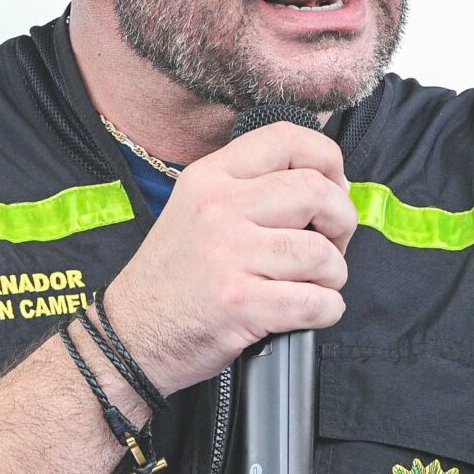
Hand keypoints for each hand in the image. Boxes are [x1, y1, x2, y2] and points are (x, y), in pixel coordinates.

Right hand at [103, 121, 356, 392]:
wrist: (131, 335)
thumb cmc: (174, 276)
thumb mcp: (196, 208)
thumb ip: (250, 188)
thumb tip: (330, 185)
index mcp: (210, 177)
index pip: (286, 139)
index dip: (328, 159)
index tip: (335, 187)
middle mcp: (219, 208)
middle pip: (316, 192)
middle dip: (342, 221)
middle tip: (331, 245)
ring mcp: (229, 255)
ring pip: (321, 252)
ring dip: (333, 274)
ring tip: (314, 284)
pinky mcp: (240, 303)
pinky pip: (315, 302)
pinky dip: (327, 310)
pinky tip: (309, 311)